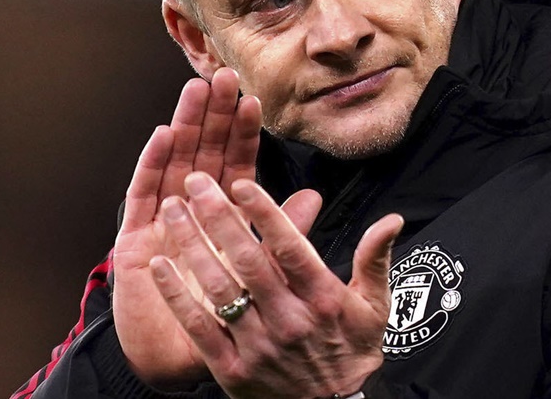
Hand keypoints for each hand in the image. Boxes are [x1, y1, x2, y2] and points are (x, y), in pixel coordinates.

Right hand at [111, 70, 323, 387]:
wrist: (177, 362)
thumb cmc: (223, 320)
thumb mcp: (264, 276)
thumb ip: (286, 236)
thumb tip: (316, 198)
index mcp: (223, 219)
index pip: (235, 166)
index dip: (243, 134)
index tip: (254, 100)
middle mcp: (190, 213)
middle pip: (203, 154)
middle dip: (213, 115)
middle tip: (224, 76)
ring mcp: (160, 222)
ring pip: (174, 163)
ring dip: (185, 126)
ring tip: (196, 91)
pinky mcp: (134, 239)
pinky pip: (142, 195)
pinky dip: (152, 163)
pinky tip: (163, 135)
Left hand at [151, 173, 402, 398]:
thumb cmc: (351, 352)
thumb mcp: (374, 306)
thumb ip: (376, 259)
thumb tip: (392, 219)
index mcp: (323, 298)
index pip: (291, 248)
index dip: (266, 214)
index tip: (242, 183)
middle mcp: (290, 320)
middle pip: (249, 261)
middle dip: (218, 217)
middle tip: (196, 181)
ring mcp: (259, 346)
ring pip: (219, 288)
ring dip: (191, 246)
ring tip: (172, 211)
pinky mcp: (232, 369)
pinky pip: (199, 327)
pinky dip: (176, 296)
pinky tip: (158, 267)